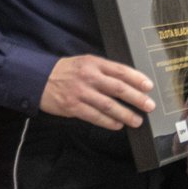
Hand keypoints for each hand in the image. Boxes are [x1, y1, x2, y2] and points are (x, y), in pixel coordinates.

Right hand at [40, 55, 154, 129]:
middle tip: (149, 106)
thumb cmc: (66, 71)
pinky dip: (108, 122)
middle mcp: (89, 77)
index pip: (120, 71)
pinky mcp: (73, 107)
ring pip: (109, 105)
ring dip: (125, 114)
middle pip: (118, 88)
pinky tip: (118, 125)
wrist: (38, 79)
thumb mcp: (86, 63)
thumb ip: (104, 71)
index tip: (149, 86)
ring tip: (137, 120)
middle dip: (137, 98)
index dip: (137, 79)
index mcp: (94, 63)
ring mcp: (81, 93)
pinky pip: (95, 116)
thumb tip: (129, 82)